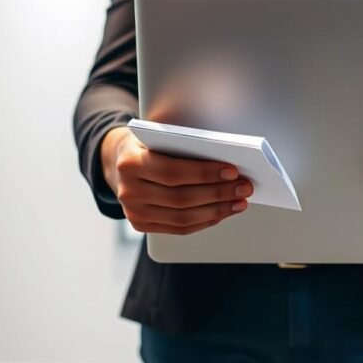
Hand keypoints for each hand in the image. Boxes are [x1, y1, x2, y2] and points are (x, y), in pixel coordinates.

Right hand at [100, 126, 252, 234]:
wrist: (118, 161)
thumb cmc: (148, 143)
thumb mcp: (158, 134)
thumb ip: (183, 143)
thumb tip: (225, 156)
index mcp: (130, 162)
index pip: (173, 172)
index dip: (205, 174)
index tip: (232, 171)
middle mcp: (127, 191)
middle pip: (180, 198)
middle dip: (218, 193)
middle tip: (244, 187)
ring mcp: (133, 211)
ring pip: (182, 218)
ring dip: (217, 210)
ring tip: (239, 201)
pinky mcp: (141, 224)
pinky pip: (179, 228)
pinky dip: (205, 220)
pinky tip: (223, 211)